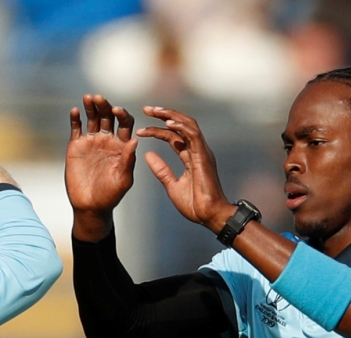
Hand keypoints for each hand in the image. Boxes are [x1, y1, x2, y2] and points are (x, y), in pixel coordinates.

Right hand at [66, 94, 137, 241]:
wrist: (90, 206)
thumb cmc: (110, 195)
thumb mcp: (123, 179)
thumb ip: (128, 160)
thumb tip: (134, 140)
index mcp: (122, 145)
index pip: (125, 123)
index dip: (122, 114)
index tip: (117, 110)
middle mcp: (108, 139)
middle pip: (107, 116)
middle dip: (104, 105)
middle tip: (99, 98)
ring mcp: (91, 141)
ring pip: (92, 118)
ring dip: (90, 107)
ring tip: (88, 98)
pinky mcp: (76, 146)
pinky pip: (76, 128)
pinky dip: (75, 119)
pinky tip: (74, 111)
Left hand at [137, 107, 234, 232]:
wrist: (209, 216)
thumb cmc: (195, 205)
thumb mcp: (172, 185)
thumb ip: (161, 170)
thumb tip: (148, 155)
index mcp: (190, 156)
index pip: (173, 136)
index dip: (158, 129)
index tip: (141, 129)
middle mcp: (197, 150)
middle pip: (181, 125)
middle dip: (164, 115)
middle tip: (146, 109)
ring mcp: (202, 152)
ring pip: (188, 125)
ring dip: (171, 116)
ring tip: (154, 111)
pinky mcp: (204, 156)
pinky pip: (193, 136)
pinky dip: (181, 127)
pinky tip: (168, 123)